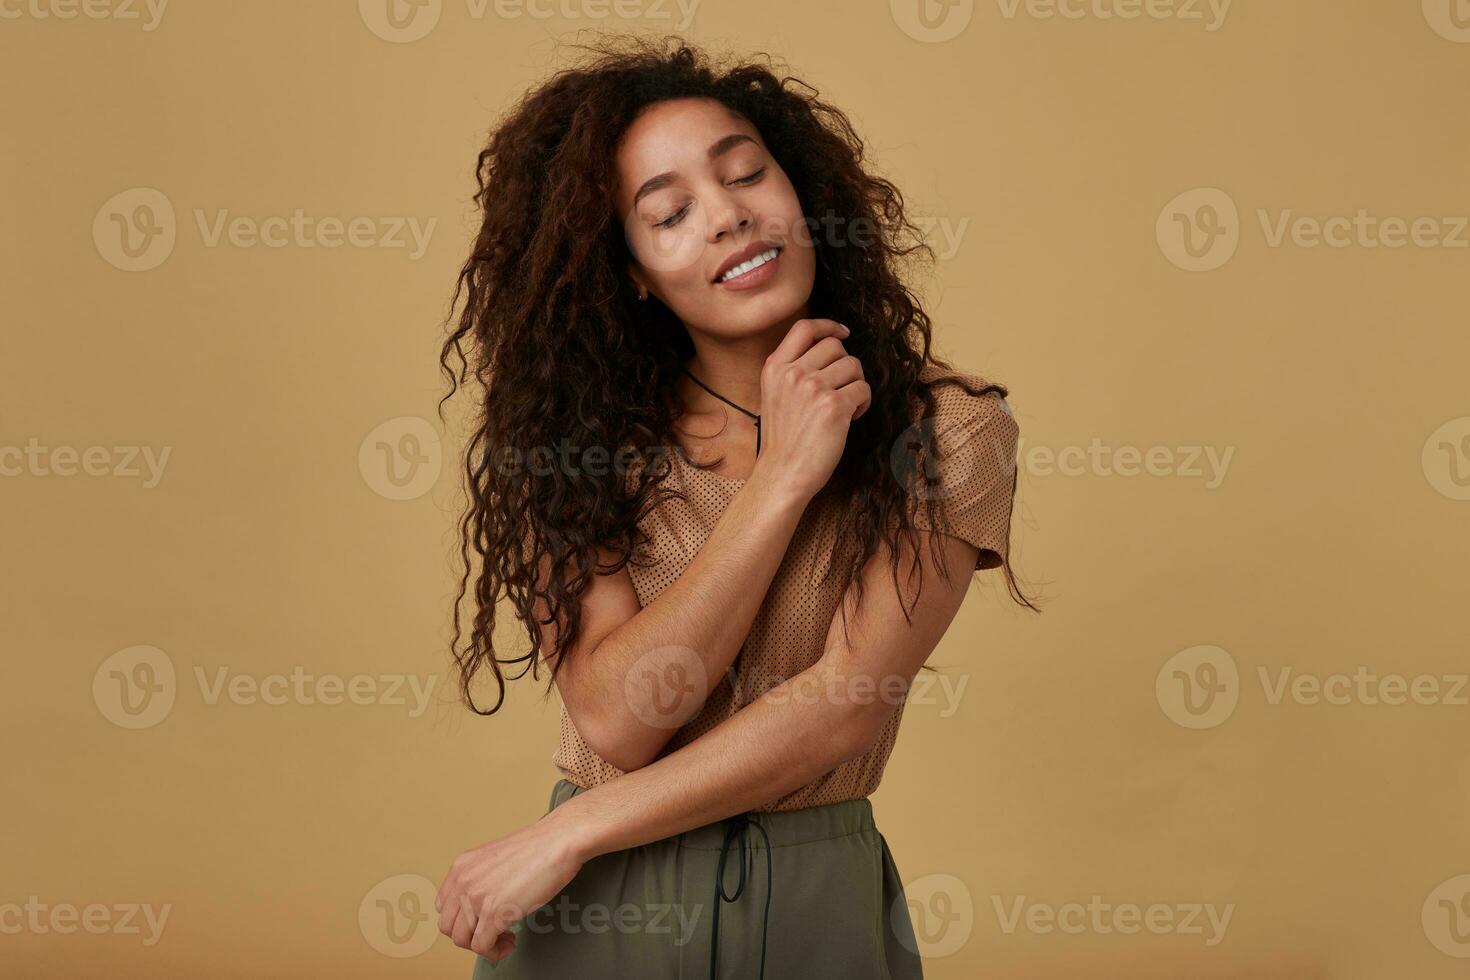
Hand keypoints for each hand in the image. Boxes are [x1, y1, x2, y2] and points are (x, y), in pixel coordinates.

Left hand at [435, 813, 587, 962]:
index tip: (480, 921)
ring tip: (504, 938)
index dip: (462, 919)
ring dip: (482, 946)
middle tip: (493, 933)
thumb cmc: (539, 848)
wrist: (558, 840)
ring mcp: (476, 897)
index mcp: (462, 866)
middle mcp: (463, 881)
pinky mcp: (494, 913)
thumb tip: (483, 904)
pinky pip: (481, 948)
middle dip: (470, 935)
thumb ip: (482, 879)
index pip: (444, 906)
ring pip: (461, 939)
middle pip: (448, 926)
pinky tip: (510, 943)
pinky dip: (494, 953)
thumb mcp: (496, 859)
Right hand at [752, 317, 870, 501]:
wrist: (782, 474)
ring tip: (845, 406)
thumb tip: (830, 349)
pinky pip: (863, 389)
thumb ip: (793, 370)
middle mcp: (792, 373)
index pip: (804, 328)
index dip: (828, 326)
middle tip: (841, 388)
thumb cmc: (783, 440)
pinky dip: (863, 403)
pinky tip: (850, 418)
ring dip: (856, 384)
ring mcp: (813, 388)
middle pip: (835, 346)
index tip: (842, 332)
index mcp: (774, 367)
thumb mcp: (774, 395)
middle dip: (845, 365)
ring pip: (853, 366)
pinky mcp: (834, 406)